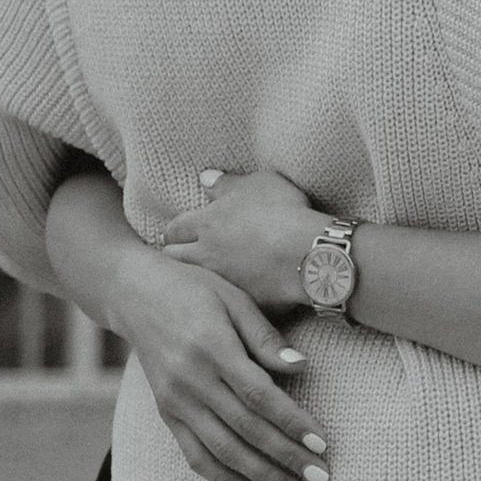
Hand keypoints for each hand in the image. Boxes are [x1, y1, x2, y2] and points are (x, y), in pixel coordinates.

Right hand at [109, 247, 330, 480]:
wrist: (135, 294)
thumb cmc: (195, 289)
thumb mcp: (234, 298)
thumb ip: (265, 337)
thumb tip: (301, 368)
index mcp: (212, 348)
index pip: (260, 396)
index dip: (292, 422)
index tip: (322, 444)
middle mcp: (190, 381)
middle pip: (245, 429)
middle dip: (285, 458)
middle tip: (321, 479)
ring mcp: (175, 402)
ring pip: (221, 450)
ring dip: (260, 476)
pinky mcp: (166, 414)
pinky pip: (194, 455)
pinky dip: (222, 478)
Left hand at [156, 167, 327, 319]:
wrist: (307, 252)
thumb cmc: (283, 211)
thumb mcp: (258, 183)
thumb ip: (227, 183)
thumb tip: (205, 178)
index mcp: (207, 223)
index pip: (174, 229)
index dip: (175, 232)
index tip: (179, 234)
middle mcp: (205, 254)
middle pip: (173, 258)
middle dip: (175, 255)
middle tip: (183, 254)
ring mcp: (221, 281)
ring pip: (194, 282)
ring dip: (194, 277)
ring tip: (203, 275)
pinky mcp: (240, 302)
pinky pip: (224, 302)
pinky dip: (224, 298)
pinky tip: (231, 295)